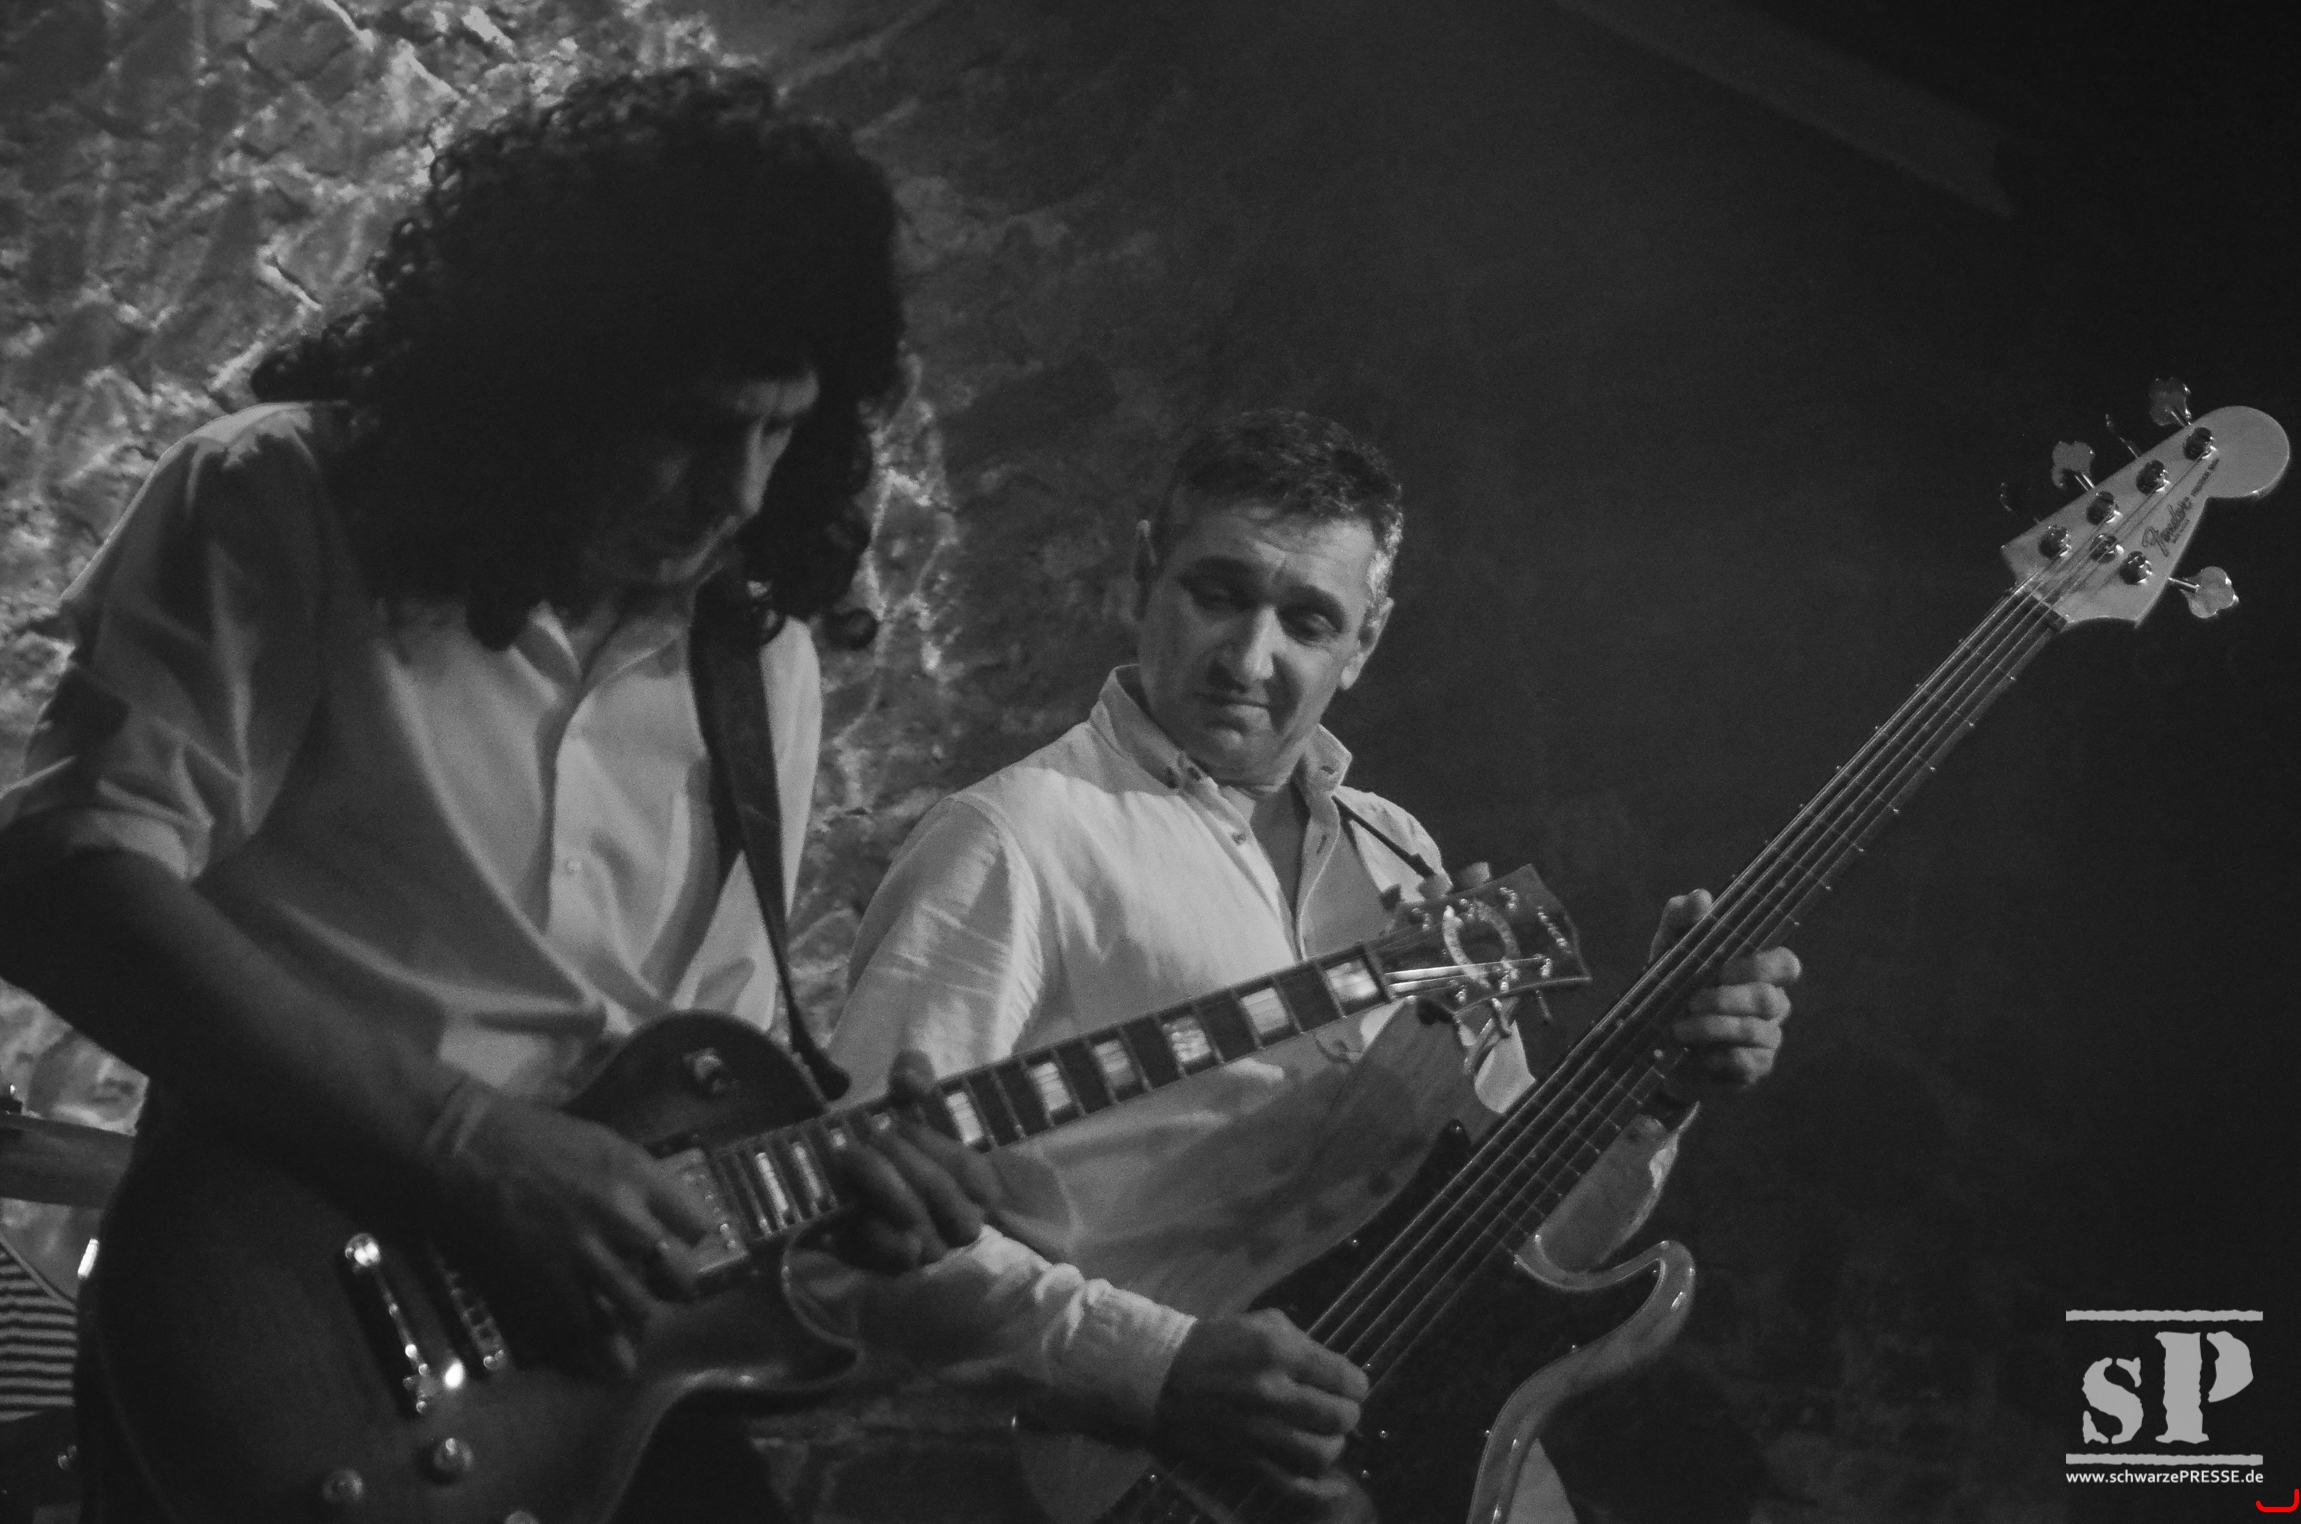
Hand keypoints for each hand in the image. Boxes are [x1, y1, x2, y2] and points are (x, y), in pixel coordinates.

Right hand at [420, 1079, 714, 1375]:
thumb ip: (638, 1183)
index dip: (690, 1240)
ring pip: (637, 1311)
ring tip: (626, 1321)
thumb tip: (660, 1219)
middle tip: (658, 1289)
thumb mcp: (602, 1143)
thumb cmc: (528, 1136)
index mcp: (638, 1176)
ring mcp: (585, 1257)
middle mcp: (622, 1219)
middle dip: (673, 1286)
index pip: (698, 1225)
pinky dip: (592, 1347)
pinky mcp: (546, 1287)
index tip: (679, 1245)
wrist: (463, 1151)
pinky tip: (597, 1357)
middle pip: (678, 1276)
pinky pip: (585, 1330)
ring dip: (633, 1318)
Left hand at [824, 1050, 1003, 1273]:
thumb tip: (910, 1082)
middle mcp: (963, 1223)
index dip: (933, 1144)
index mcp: (979, 1186)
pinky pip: (889, 1254)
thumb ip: (914, 1072)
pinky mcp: (894, 1268)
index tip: (899, 1121)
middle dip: (902, 1159)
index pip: (969, 1171)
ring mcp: (931, 1249)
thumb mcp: (906, 1094)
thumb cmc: (893, 1136)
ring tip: (853, 1156)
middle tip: (871, 1136)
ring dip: (881, 1185)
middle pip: (940, 1193)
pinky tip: (852, 1203)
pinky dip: (871, 1226)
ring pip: (915, 1223)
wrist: (844, 1179)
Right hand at [1151, 1309, 1368, 1511]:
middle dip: (1346, 1414)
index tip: (1348, 1387)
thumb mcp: (1261, 1324)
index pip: (1345, 1378)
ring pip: (1322, 1453)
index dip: (1354, 1385)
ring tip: (1323, 1436)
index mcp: (1279, 1352)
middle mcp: (1272, 1392)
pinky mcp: (1245, 1461)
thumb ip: (1303, 1343)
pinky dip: (1319, 1492)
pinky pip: (1292, 1486)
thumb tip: (1336, 1372)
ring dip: (1332, 1445)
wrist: (1160, 1378)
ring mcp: (1258, 1432)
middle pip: (1340, 1417)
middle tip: (1337, 1410)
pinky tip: (1335, 1488)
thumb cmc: (1215, 1345)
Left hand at [1649, 889, 1798, 1098]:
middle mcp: (1772, 1004)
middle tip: (1691, 1001)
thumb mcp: (1669, 950)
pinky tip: (1696, 1055)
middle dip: (1727, 1000)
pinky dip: (1718, 1057)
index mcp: (1758, 972)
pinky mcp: (1754, 1069)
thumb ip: (1682, 919)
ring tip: (1679, 1028)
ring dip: (1713, 1028)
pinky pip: (1747, 1062)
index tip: (1721, 970)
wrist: (1657, 1045)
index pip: (1786, 964)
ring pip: (1758, 1031)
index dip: (1760, 967)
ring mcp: (1767, 1038)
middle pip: (1770, 999)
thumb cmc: (1673, 986)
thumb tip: (1702, 897)